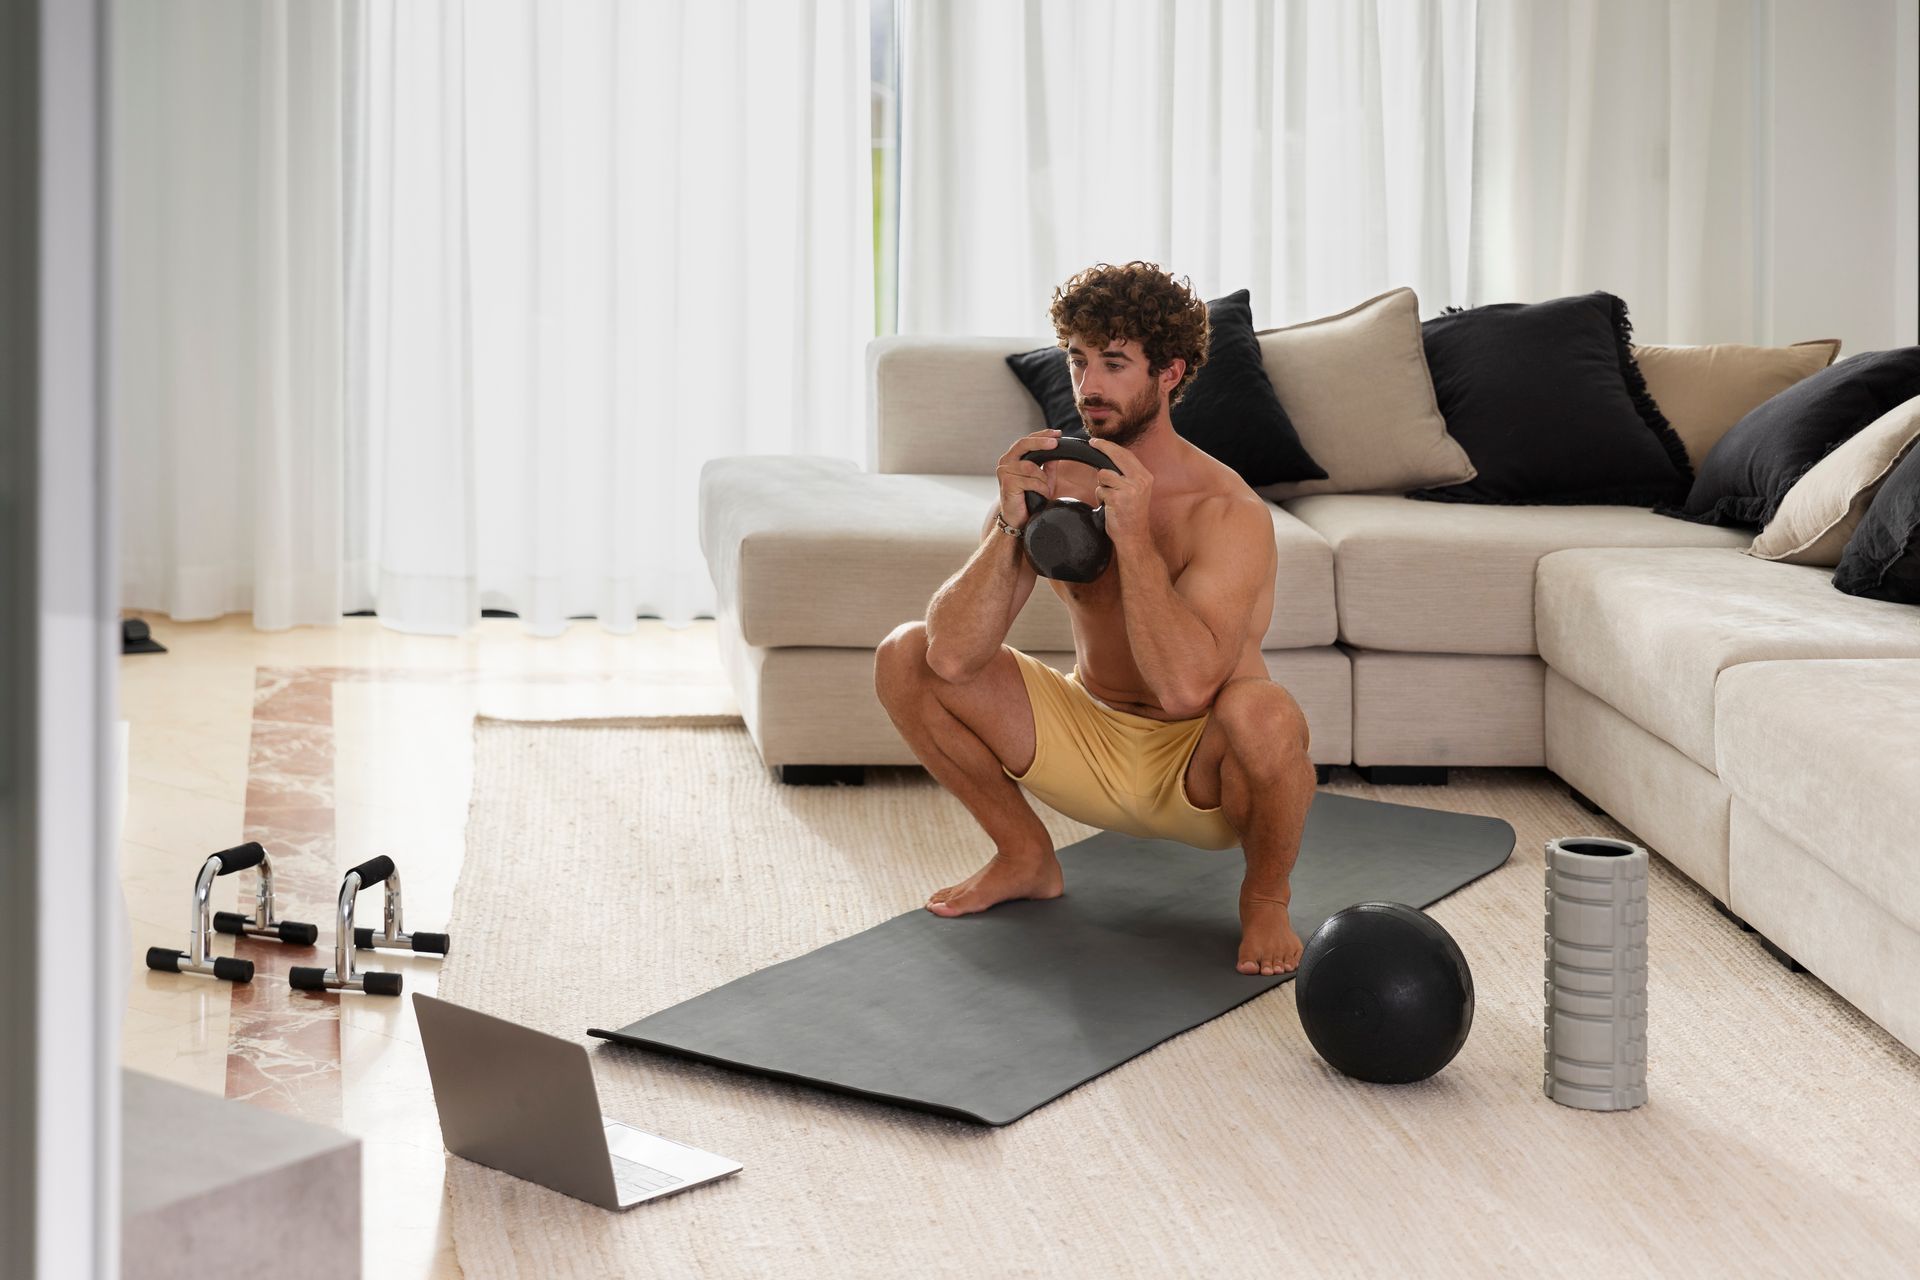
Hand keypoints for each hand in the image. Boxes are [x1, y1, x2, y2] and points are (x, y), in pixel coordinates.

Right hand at [994, 429, 1063, 531]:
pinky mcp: (1007, 483)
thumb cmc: (1028, 498)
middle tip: (1056, 443)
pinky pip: (1030, 480)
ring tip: (1045, 489)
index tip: (1057, 433)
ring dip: (1042, 478)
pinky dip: (1040, 487)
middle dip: (1041, 442)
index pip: (1027, 440)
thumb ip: (1048, 465)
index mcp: (1013, 457)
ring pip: (1030, 466)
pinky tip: (1041, 494)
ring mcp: (1004, 471)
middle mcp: (1006, 461)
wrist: (1017, 519)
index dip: (1042, 435)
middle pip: (1024, 444)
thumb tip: (1057, 450)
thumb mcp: (1042, 479)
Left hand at [1085, 437, 1153, 554]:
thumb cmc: (1131, 515)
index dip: (1111, 447)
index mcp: (1145, 477)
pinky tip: (1109, 507)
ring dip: (1102, 486)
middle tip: (1091, 443)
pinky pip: (1100, 490)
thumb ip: (1126, 476)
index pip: (1127, 455)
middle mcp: (1140, 481)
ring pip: (1104, 474)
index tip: (1099, 442)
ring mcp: (1130, 489)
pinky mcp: (1118, 499)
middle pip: (1117, 456)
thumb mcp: (1135, 491)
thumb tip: (1107, 460)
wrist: (1134, 537)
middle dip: (1102, 447)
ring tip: (1110, 498)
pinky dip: (1101, 498)